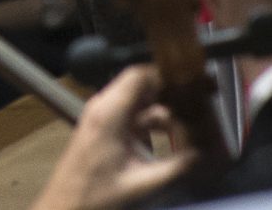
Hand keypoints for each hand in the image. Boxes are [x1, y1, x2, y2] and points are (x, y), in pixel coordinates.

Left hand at [25, 66, 199, 209]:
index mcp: (109, 112)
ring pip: (141, 102)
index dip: (170, 75)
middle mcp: (104, 107)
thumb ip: (177, 167)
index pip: (140, 75)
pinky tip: (176, 139)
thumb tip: (207, 154)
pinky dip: (155, 123)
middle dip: (174, 93)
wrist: (64, 207)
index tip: (198, 83)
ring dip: (166, 110)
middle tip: (204, 102)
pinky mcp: (105, 129)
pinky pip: (134, 117)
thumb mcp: (142, 183)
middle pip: (144, 86)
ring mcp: (103, 117)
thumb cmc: (97, 195)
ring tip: (197, 123)